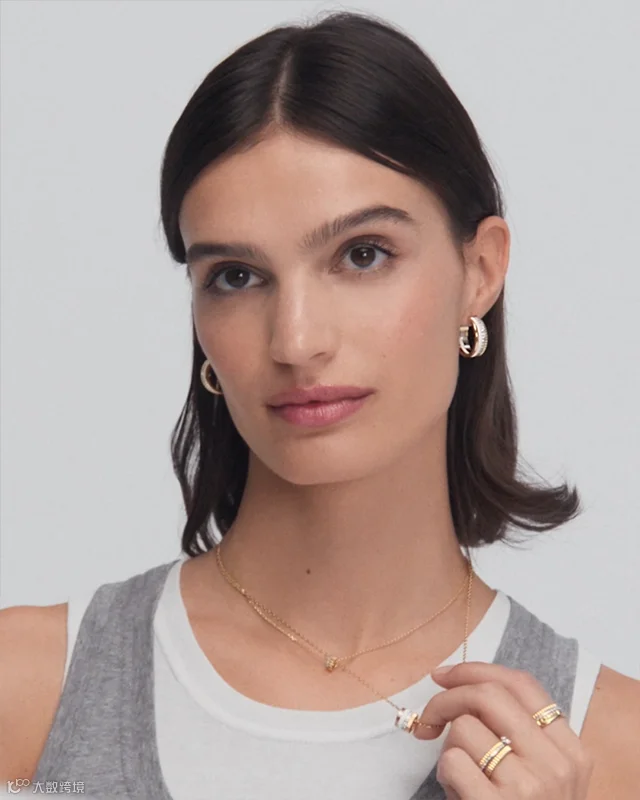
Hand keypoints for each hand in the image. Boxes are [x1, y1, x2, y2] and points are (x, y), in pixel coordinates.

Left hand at [414, 662, 594, 798]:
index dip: (477, 670)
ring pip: (465, 727)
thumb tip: (466, 684)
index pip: (523, 684)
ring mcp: (528, 787)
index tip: (445, 675)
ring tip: (459, 774)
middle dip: (447, 696)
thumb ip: (522, 734)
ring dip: (447, 745)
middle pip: (489, 694)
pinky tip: (458, 792)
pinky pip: (452, 760)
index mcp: (570, 751)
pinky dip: (444, 771)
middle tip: (429, 716)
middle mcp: (554, 765)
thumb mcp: (544, 776)